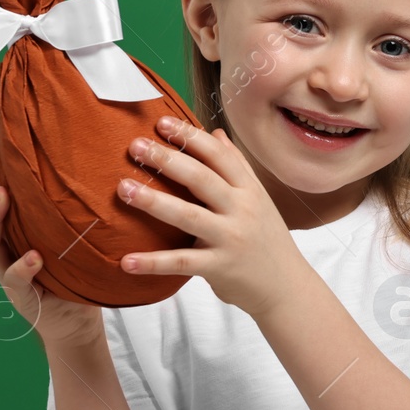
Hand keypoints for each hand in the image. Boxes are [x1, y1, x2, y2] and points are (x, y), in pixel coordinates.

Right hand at [0, 176, 103, 352]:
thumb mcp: (54, 234)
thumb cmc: (66, 270)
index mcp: (3, 236)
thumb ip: (46, 212)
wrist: (75, 318)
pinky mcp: (24, 295)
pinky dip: (22, 266)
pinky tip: (35, 257)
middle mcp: (0, 253)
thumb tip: (53, 171)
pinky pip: (16, 279)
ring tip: (3, 197)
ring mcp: (8, 273)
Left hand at [117, 115, 304, 317]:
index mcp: (249, 190)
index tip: (162, 123)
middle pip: (201, 179)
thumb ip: (237, 167)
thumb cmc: (267, 239)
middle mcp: (241, 210)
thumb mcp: (258, 199)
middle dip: (166, 160)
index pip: (218, 156)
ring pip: (188, 215)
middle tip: (135, 146)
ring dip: (153, 201)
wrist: (286, 286)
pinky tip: (126, 261)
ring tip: (123, 189)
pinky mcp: (219, 267)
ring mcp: (230, 238)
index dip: (190, 137)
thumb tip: (216, 134)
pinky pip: (182, 263)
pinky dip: (153, 262)